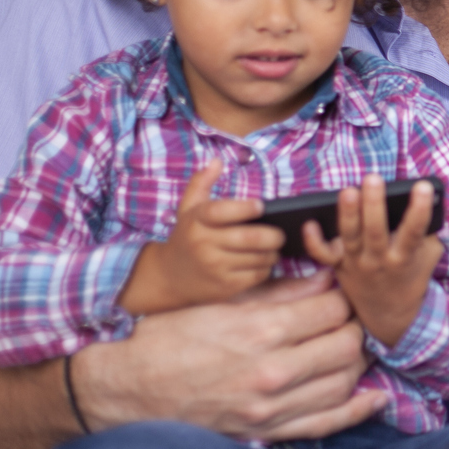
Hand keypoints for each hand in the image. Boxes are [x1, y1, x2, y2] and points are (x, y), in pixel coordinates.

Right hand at [71, 273, 385, 440]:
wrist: (127, 391)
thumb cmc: (168, 338)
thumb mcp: (220, 302)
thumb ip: (278, 293)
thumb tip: (325, 279)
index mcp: (259, 331)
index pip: (331, 310)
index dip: (343, 298)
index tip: (341, 293)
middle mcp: (271, 372)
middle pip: (345, 345)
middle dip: (354, 327)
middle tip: (349, 318)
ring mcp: (271, 408)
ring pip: (343, 382)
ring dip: (358, 363)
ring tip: (353, 347)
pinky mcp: (266, 432)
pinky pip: (325, 425)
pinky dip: (357, 412)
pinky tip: (376, 398)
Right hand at [121, 161, 283, 314]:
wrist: (168, 277)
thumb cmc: (186, 237)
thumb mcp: (188, 209)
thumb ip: (201, 183)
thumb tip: (217, 160)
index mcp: (197, 221)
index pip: (223, 211)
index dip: (246, 208)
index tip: (262, 206)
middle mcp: (204, 244)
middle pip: (251, 238)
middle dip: (274, 235)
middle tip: (280, 233)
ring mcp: (215, 267)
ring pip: (259, 258)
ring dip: (273, 252)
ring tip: (273, 247)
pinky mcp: (225, 287)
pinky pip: (257, 275)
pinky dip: (266, 268)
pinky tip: (262, 262)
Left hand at [305, 175, 441, 349]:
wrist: (389, 313)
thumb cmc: (411, 274)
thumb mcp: (428, 256)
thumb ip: (427, 231)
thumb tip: (427, 199)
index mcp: (404, 258)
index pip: (414, 232)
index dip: (420, 209)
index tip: (423, 187)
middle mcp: (379, 261)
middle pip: (375, 232)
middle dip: (374, 205)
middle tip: (373, 179)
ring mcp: (356, 263)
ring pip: (350, 237)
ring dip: (348, 213)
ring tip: (348, 191)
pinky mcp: (338, 266)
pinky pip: (323, 255)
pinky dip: (314, 241)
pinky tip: (309, 223)